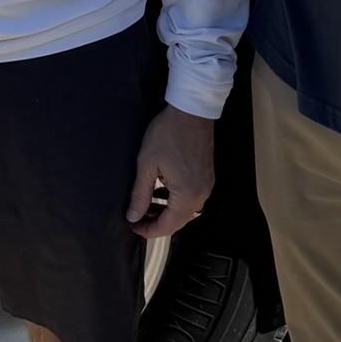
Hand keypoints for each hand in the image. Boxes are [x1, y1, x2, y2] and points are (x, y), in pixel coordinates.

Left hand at [127, 105, 214, 239]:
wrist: (191, 110)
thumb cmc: (168, 133)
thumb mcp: (147, 164)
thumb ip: (140, 194)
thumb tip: (133, 216)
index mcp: (187, 195)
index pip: (168, 225)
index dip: (149, 231)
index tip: (134, 227)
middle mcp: (201, 194)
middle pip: (179, 220)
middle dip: (157, 223)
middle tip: (138, 219)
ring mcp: (206, 184)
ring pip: (186, 209)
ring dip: (167, 211)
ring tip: (147, 206)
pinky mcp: (207, 175)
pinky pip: (192, 197)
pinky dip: (176, 200)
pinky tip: (162, 191)